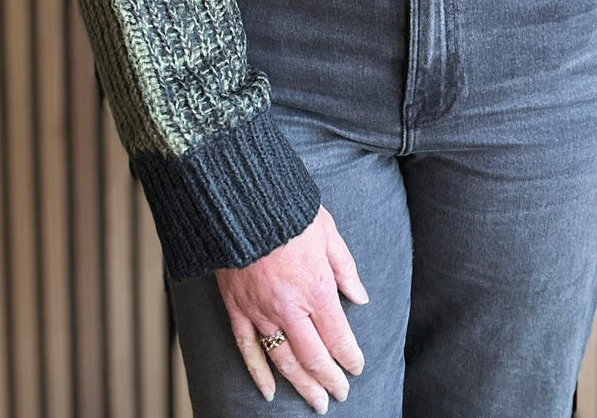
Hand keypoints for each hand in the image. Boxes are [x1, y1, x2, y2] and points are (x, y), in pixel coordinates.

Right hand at [216, 204, 368, 411]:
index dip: (350, 357)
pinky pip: (247, 349)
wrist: (241, 199)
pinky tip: (268, 392)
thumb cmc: (288, 211)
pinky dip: (258, 374)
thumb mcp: (327, 232)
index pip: (338, 336)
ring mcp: (260, 310)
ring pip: (283, 360)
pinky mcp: (236, 308)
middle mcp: (289, 307)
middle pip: (313, 357)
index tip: (356, 367)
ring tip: (315, 402)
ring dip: (301, 385)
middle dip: (329, 380)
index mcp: (316, 287)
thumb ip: (345, 268)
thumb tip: (360, 297)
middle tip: (339, 394)